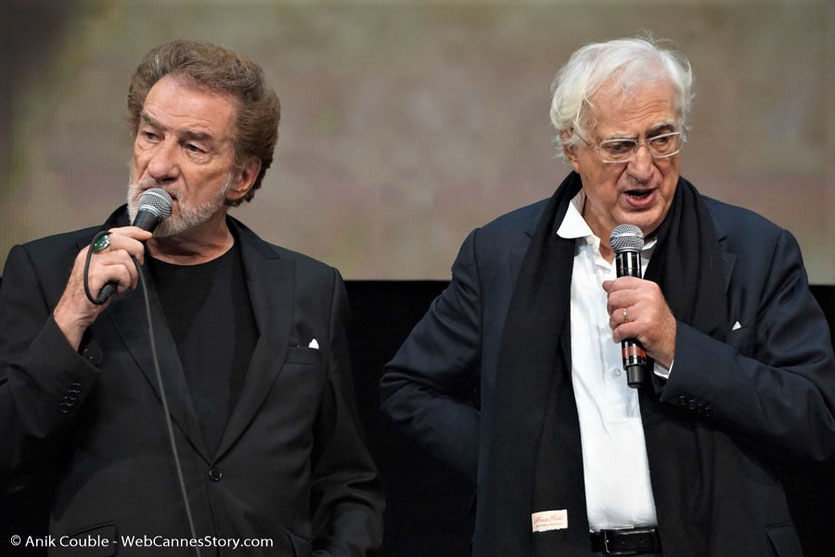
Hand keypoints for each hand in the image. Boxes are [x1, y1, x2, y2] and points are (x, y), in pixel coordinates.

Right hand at [53, 226, 151, 349]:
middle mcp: (89, 252)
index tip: (146, 235)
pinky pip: (121, 271)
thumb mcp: (103, 271)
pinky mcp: (94, 274)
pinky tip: (119, 289)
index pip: (114, 232)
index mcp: (92, 250)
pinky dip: (126, 281)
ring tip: (126, 284)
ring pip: (124, 256)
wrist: (73, 311)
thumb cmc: (90, 293)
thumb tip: (135, 253)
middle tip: (140, 264)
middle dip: (137, 250)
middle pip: (120, 239)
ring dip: (132, 273)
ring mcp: (91, 262)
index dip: (133, 232)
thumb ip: (114, 259)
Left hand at [602, 276, 675, 367]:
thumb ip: (626, 291)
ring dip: (615, 325)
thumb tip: (607, 284)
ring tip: (624, 327)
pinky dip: (618, 336)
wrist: (673, 341)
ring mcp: (647, 311)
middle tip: (620, 317)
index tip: (615, 301)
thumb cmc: (658, 322)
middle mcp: (648, 297)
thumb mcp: (645, 301)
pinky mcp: (644, 326)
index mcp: (648, 288)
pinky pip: (619, 330)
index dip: (612, 293)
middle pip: (613, 299)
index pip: (619, 282)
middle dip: (612, 311)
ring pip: (615, 315)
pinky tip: (623, 336)